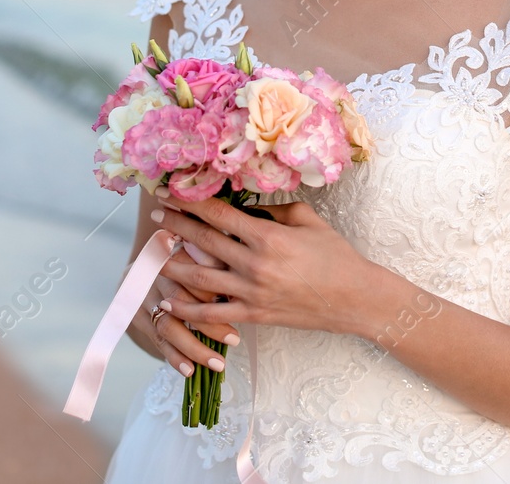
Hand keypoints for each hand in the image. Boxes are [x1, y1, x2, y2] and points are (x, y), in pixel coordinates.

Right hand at [131, 248, 240, 378]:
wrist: (148, 266)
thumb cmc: (190, 259)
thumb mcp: (203, 253)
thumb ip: (217, 260)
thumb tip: (237, 276)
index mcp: (173, 253)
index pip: (193, 273)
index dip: (215, 291)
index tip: (239, 305)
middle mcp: (154, 274)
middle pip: (180, 301)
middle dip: (209, 324)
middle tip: (234, 340)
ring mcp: (142, 297)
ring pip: (167, 325)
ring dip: (194, 348)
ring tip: (218, 364)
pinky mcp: (136, 317)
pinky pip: (156, 340)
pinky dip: (174, 357)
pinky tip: (190, 371)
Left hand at [153, 195, 377, 335]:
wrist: (354, 298)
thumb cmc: (336, 255)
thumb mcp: (308, 220)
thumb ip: (275, 210)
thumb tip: (247, 205)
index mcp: (267, 236)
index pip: (219, 215)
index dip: (191, 202)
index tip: (172, 193)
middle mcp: (254, 264)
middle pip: (203, 241)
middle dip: (176, 225)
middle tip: (156, 216)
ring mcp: (252, 292)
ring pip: (200, 278)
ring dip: (174, 264)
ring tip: (154, 253)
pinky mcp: (254, 315)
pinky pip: (213, 314)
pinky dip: (188, 308)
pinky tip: (170, 300)